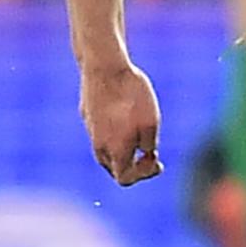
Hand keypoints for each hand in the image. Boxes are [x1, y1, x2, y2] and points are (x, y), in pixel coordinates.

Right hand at [80, 61, 163, 185]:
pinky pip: (102, 133)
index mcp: (114, 151)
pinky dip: (116, 134)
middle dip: (135, 165)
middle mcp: (98, 145)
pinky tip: (127, 118)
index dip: (144, 175)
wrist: (105, 67)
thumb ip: (150, 146)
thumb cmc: (131, 96)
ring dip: (125, 150)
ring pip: (107, 151)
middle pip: (115, 168)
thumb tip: (148, 155)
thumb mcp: (151, 123)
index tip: (158, 161)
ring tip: (141, 136)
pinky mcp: (88, 115)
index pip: (125, 179)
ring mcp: (90, 130)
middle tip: (152, 153)